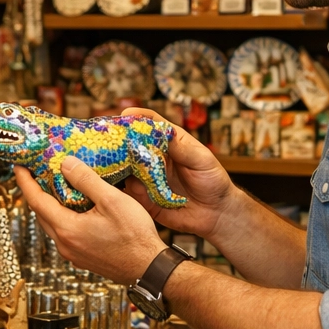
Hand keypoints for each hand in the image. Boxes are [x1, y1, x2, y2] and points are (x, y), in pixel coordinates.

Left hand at [14, 159, 164, 283]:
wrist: (149, 269)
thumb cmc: (134, 236)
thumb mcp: (112, 200)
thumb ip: (86, 180)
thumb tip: (65, 163)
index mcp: (67, 229)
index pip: (36, 201)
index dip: (25, 181)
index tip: (18, 165)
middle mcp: (64, 244)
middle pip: (40, 213)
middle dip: (35, 192)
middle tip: (36, 171)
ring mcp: (72, 253)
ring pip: (52, 224)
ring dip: (49, 205)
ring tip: (54, 185)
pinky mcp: (82, 257)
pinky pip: (64, 233)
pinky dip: (62, 216)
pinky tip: (74, 207)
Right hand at [118, 108, 240, 239]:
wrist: (217, 213)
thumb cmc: (213, 181)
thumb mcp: (202, 160)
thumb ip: (182, 149)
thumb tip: (163, 133)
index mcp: (170, 143)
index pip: (152, 124)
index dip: (138, 117)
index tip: (126, 115)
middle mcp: (155, 158)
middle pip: (133, 144)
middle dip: (121, 141)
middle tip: (112, 141)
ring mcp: (148, 177)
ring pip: (126, 168)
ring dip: (119, 165)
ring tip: (114, 164)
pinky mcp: (145, 198)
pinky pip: (130, 192)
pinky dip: (125, 188)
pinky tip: (124, 186)